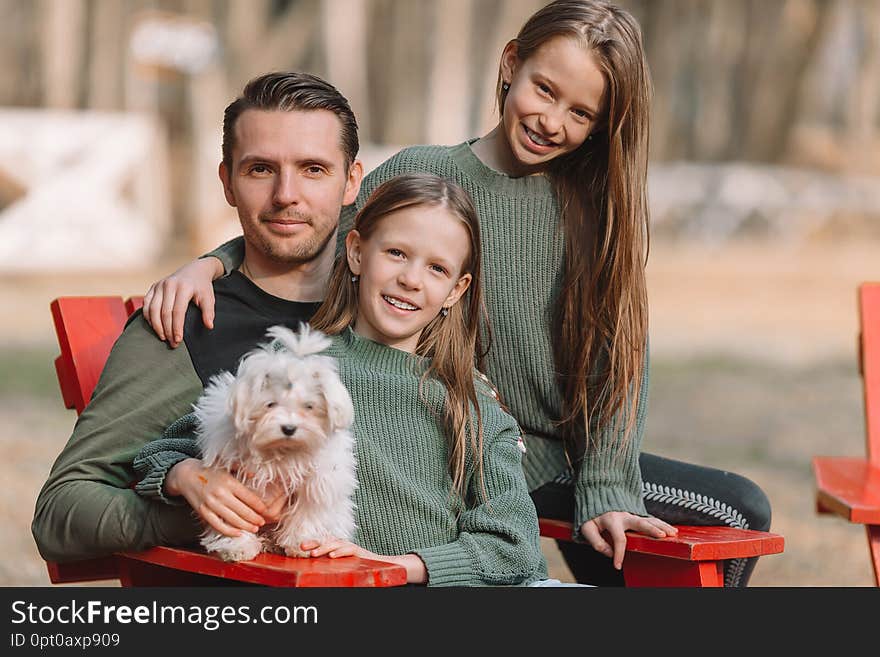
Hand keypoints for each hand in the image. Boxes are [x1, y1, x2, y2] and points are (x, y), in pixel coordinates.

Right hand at [142, 257, 222, 346]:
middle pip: (164, 312)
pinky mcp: (153, 287)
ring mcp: (159, 285)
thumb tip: (209, 326)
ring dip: (156, 326)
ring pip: (152, 309)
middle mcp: (169, 285)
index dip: (176, 327)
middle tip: (172, 343)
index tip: (178, 340)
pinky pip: (146, 304)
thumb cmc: (202, 286)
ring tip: (163, 337)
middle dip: (167, 330)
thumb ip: (209, 311)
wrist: (195, 270)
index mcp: (183, 287)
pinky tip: (154, 327)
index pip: (177, 311)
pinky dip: (148, 317)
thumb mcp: (209, 297)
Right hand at [165, 458, 276, 535]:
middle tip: (262, 522)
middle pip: (242, 510)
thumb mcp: (227, 466)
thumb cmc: (209, 471)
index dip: (259, 505)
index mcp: (229, 482)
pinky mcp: (203, 512)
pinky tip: (238, 533)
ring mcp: (211, 504)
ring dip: (245, 526)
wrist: (186, 475)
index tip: (265, 510)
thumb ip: (242, 469)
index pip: (248, 497)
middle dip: (254, 518)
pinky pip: (218, 525)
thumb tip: (256, 474)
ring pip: (232, 520)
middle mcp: (220, 494)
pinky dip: (229, 531)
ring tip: (254, 529)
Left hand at [300, 539, 427, 584]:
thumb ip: (331, 563)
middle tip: (302, 547)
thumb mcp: (343, 565)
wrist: (381, 566)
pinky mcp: (360, 552)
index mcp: (338, 547)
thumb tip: (314, 562)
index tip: (299, 547)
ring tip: (314, 553)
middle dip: (314, 543)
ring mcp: (351, 547)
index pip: (323, 542)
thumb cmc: (359, 567)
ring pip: (336, 543)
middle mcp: (344, 545)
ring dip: (324, 547)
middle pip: (327, 540)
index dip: (312, 543)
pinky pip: (349, 550)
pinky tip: (332, 555)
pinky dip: (341, 551)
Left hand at [580, 511, 677, 569]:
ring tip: (673, 533)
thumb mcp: (587, 527)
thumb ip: (596, 541)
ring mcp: (632, 515)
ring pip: (650, 520)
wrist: (596, 496)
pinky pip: (650, 519)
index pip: (618, 538)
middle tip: (663, 536)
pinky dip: (662, 524)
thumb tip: (609, 553)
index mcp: (612, 519)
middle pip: (641, 523)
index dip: (619, 553)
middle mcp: (624, 516)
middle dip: (652, 529)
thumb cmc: (593, 515)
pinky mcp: (636, 515)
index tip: (617, 565)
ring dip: (662, 526)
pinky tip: (671, 529)